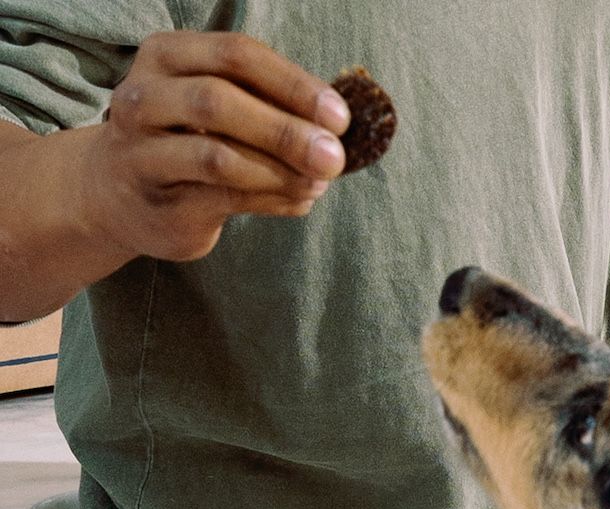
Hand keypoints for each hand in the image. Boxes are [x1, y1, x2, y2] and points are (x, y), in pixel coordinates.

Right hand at [78, 30, 351, 262]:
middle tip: (334, 157)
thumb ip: (269, 106)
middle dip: (286, 130)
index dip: (292, 84)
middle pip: (219, 101)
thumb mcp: (220, 107)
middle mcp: (145, 97)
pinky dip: (271, 199)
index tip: (339, 116)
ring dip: (280, 171)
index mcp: (168, 56)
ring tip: (319, 183)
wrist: (119, 197)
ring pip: (217, 156)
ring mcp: (143, 151)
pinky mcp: (159, 201)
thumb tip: (336, 127)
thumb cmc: (186, 141)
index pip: (236, 55)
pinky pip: (222, 199)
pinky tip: (301, 200)